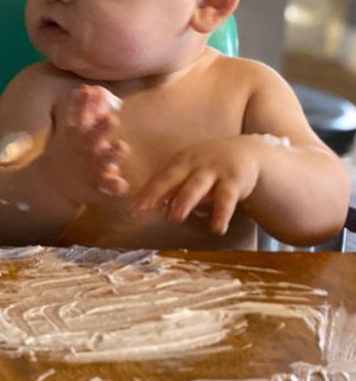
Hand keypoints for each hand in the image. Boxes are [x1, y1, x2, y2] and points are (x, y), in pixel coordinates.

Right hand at [43, 85, 129, 203]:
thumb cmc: (67, 151)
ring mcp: (90, 168)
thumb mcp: (70, 130)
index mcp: (76, 135)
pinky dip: (114, 186)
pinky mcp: (96, 186)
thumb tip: (90, 87)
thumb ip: (82, 110)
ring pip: (103, 160)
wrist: (51, 184)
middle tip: (111, 118)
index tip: (89, 90)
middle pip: (92, 137)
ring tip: (122, 147)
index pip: (78, 116)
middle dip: (101, 128)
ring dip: (112, 154)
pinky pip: (107, 187)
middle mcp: (83, 149)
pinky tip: (122, 184)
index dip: (83, 103)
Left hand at [133, 136, 262, 234]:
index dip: (146, 191)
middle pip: (172, 177)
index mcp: (179, 161)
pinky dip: (221, 214)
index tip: (133, 206)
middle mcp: (194, 164)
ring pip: (196, 186)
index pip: (159, 177)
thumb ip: (172, 187)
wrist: (247, 151)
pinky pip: (226, 199)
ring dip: (184, 201)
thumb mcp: (189, 169)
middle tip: (143, 208)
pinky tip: (217, 229)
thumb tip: (150, 208)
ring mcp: (214, 171)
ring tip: (175, 218)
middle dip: (157, 191)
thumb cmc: (209, 166)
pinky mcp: (234, 181)